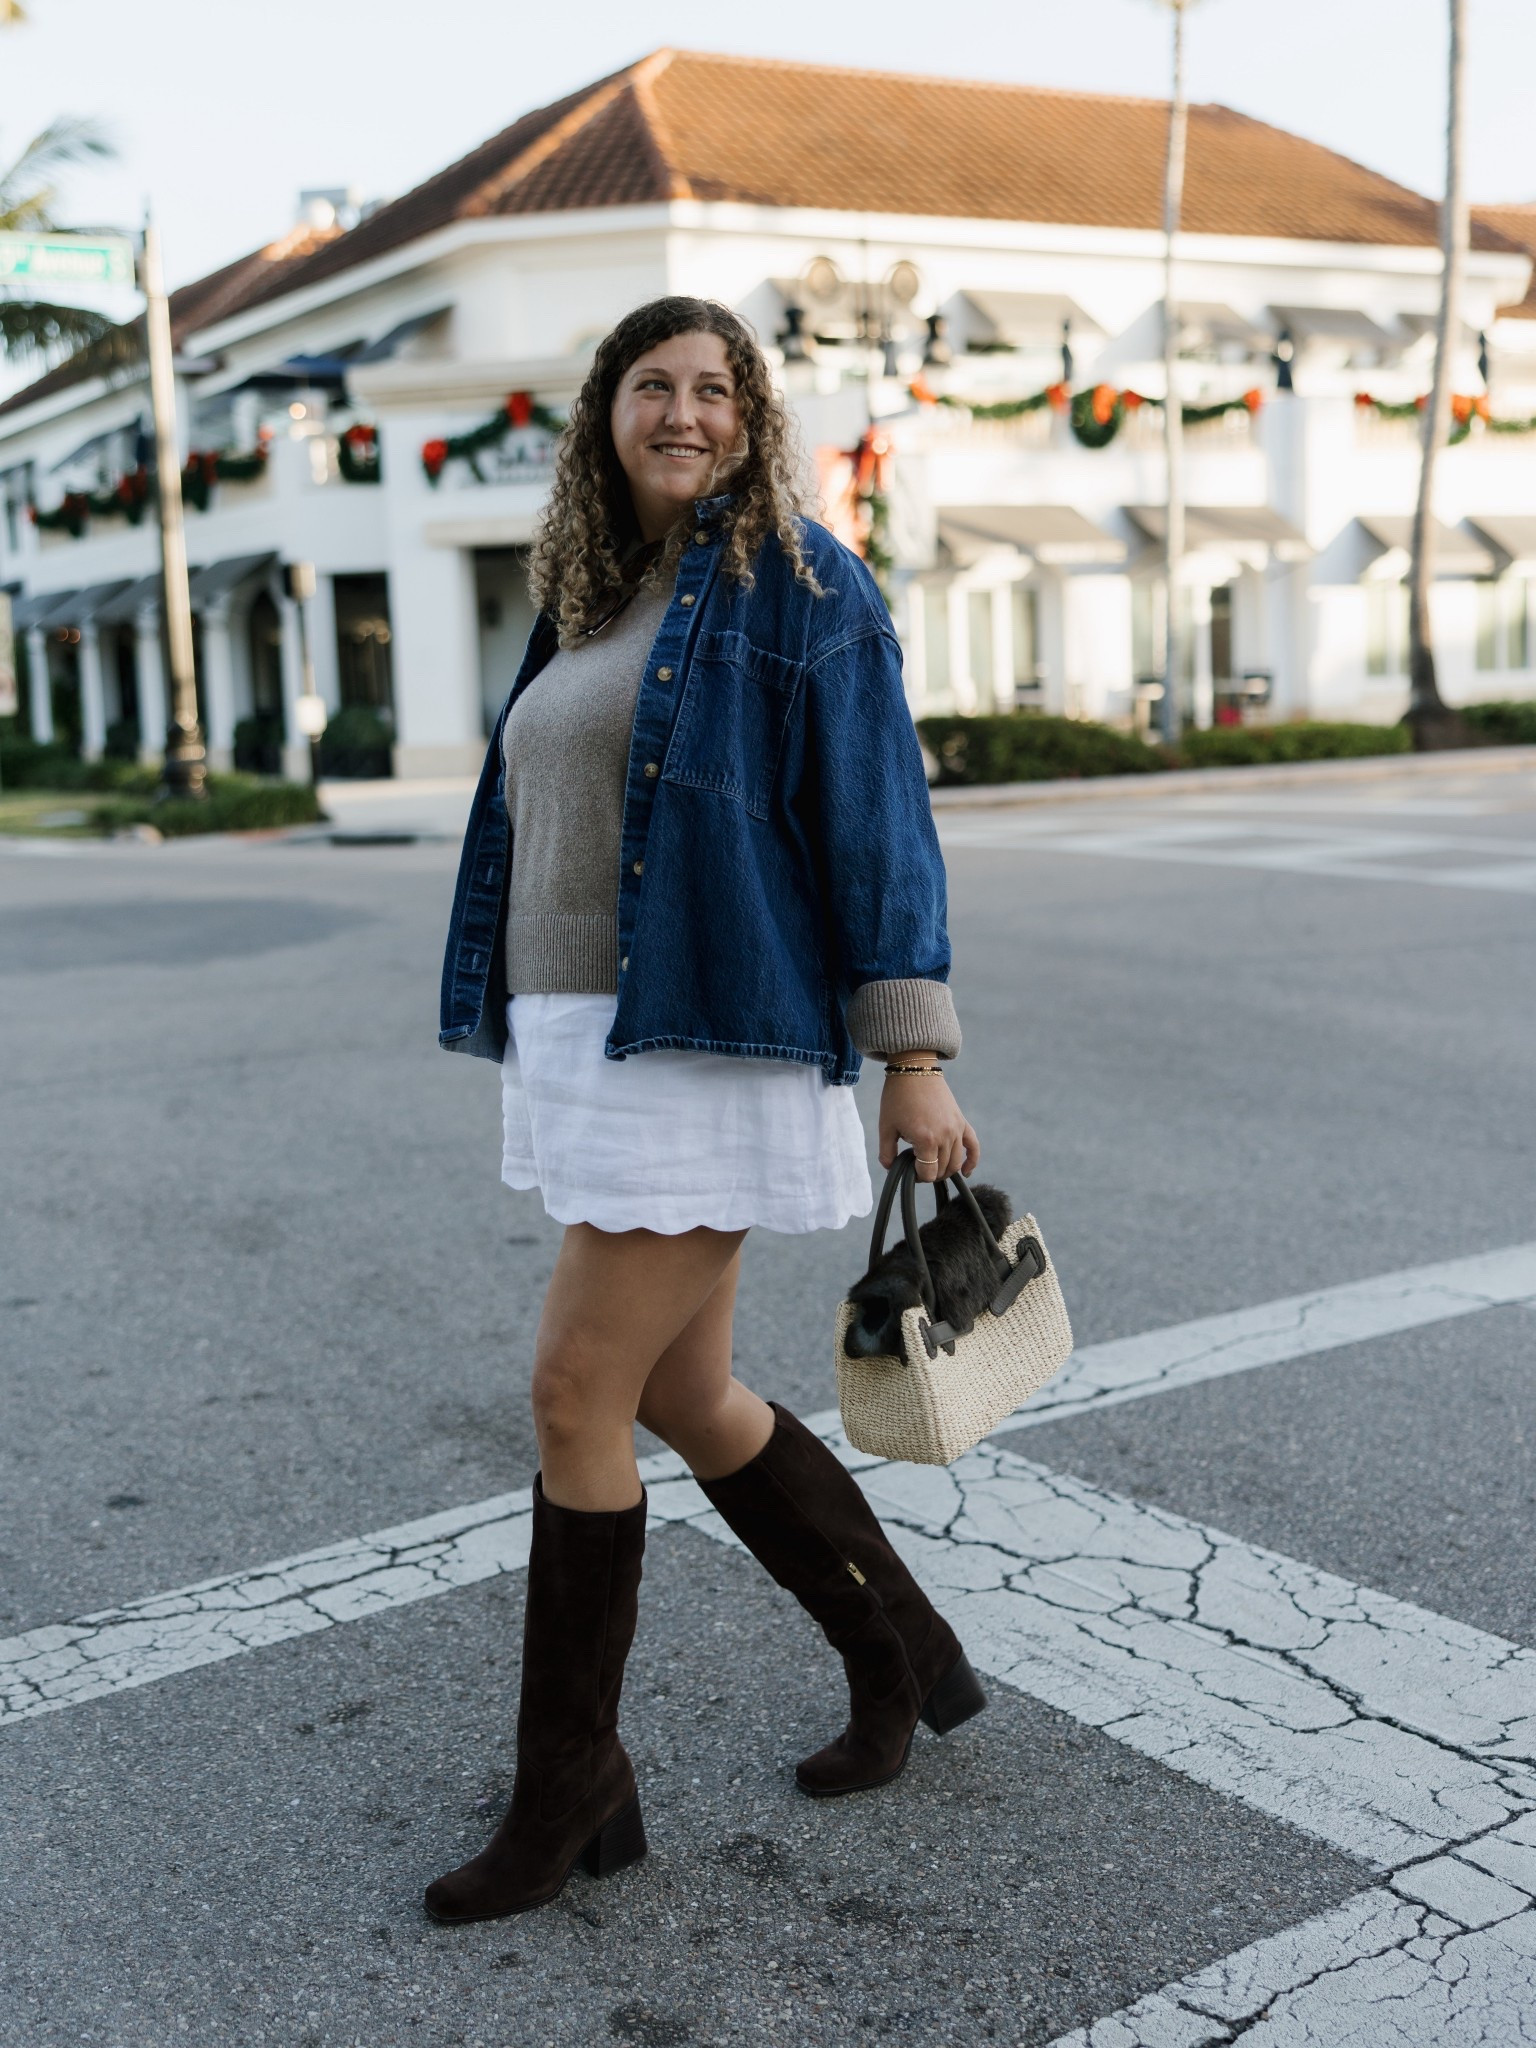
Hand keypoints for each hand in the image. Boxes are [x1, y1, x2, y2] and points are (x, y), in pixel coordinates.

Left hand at [878, 1062, 979, 1182]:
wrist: (914, 1069)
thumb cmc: (897, 1097)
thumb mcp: (886, 1126)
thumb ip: (886, 1152)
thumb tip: (890, 1168)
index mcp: (926, 1139)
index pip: (928, 1172)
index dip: (917, 1176)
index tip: (908, 1170)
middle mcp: (945, 1136)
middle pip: (943, 1169)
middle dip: (929, 1173)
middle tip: (917, 1166)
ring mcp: (956, 1129)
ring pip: (956, 1161)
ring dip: (945, 1170)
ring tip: (933, 1167)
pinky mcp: (962, 1121)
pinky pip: (973, 1146)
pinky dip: (972, 1160)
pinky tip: (966, 1172)